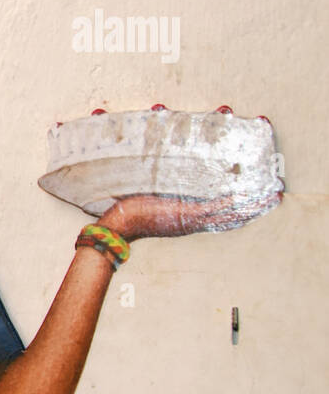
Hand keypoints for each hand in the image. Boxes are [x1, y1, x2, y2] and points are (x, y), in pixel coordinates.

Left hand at [97, 190, 280, 241]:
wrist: (118, 224)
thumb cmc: (128, 210)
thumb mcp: (149, 197)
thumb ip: (158, 188)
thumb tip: (153, 168)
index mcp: (187, 217)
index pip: (220, 212)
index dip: (239, 206)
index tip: (255, 198)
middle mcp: (194, 220)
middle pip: (233, 214)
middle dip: (255, 206)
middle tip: (275, 196)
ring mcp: (192, 218)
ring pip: (230, 213)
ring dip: (252, 204)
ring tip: (272, 196)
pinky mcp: (186, 214)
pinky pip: (216, 209)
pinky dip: (233, 203)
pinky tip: (247, 195)